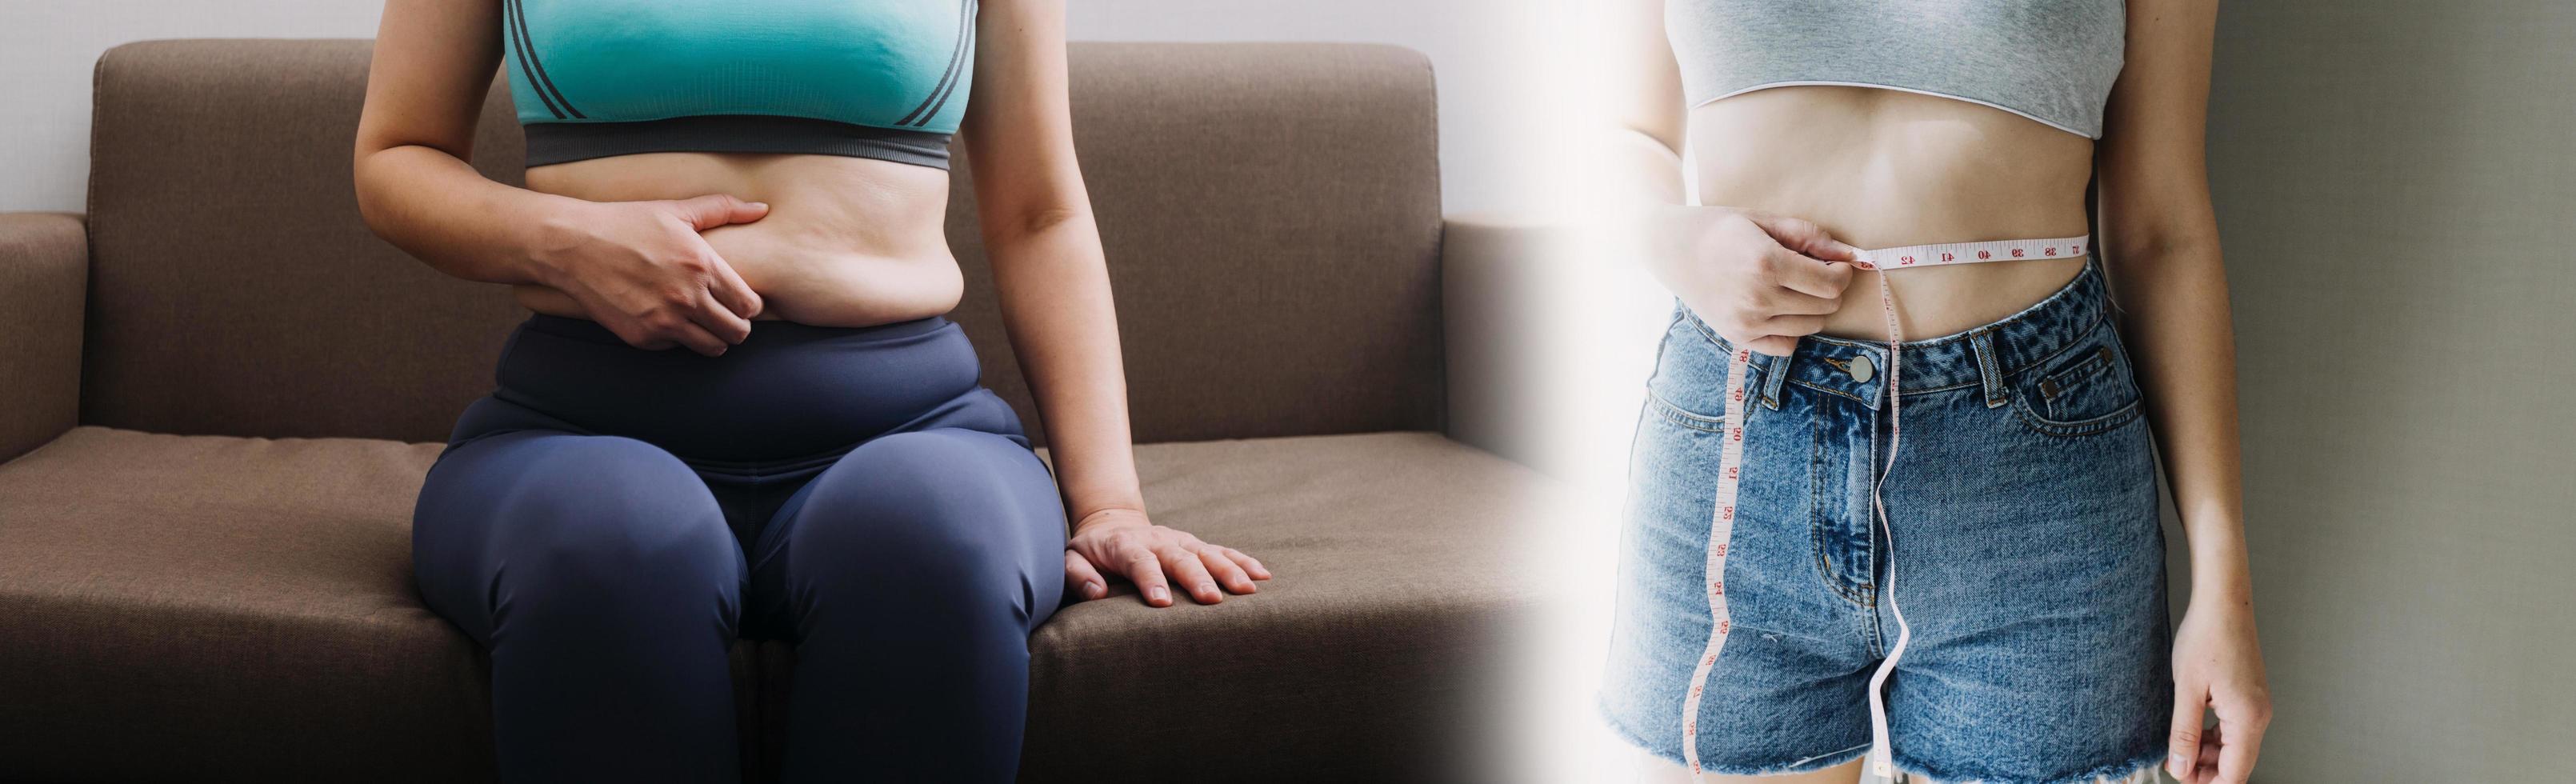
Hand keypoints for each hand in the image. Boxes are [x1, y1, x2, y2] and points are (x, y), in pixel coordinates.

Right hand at [528, 195, 770, 355]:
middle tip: (724, 313)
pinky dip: (678, 337)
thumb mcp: (676, 210)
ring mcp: (664, 321)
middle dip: (736, 324)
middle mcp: (687, 298)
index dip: (750, 305)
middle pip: (738, 333)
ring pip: (713, 347)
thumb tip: (762, 208)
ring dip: (713, 337)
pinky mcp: (642, 337)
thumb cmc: (626, 223)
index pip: (750, 305)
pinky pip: (677, 347)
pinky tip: (668, 318)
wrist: (573, 246)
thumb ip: (723, 209)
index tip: (739, 298)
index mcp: (702, 267)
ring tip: (702, 320)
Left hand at [1062, 508, 1270, 606]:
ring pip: (1207, 553)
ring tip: (1249, 589)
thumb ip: (1079, 576)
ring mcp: (1180, 541)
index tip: (1162, 602)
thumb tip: (1097, 594)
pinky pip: (1222, 551)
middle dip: (1197, 578)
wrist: (1111, 525)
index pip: (1139, 561)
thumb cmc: (1090, 553)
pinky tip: (1263, 575)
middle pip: (1179, 558)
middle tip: (1212, 600)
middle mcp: (1157, 540)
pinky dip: (1243, 561)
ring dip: (1228, 570)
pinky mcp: (1195, 545)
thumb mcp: (1070, 561)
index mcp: (1124, 545)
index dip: (1151, 580)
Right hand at [1644, 205, 1860, 355]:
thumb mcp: (1765, 220)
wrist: (1671, 249)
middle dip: (1829, 288)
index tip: (1833, 262)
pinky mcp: (1739, 338)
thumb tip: (1853, 254)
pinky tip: (1781, 309)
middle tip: (1813, 271)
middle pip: (1826, 306)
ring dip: (1812, 308)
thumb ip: (1810, 237)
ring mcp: (1748, 322)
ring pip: (1810, 326)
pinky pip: (1786, 346)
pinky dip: (1792, 330)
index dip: (1842, 272)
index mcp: (1767, 264)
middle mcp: (1759, 298)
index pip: (1831, 283)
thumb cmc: (1720, 229)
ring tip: (1793, 287)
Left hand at [2168, 596, 2271, 782]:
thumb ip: (2184, 733)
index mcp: (2247, 719)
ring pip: (2234, 747)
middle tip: (2173, 763)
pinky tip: (2191, 730)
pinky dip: (2213, 736)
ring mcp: (2256, 706)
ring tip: (2177, 747)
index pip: (2235, 773)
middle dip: (2205, 770)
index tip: (2180, 779)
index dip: (2207, 783)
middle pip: (2236, 763)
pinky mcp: (2249, 696)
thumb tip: (2180, 767)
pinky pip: (2234, 729)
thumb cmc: (2206, 638)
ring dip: (2207, 754)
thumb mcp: (2187, 690)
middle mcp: (2259, 716)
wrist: (2223, 603)